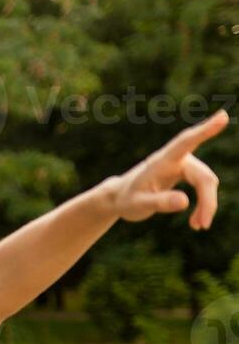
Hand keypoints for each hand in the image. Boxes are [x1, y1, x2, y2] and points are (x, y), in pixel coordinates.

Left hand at [107, 110, 226, 229]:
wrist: (120, 198)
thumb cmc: (126, 200)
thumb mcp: (139, 205)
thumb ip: (159, 202)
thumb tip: (185, 201)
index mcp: (162, 161)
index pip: (186, 142)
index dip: (205, 130)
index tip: (222, 116)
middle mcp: (176, 159)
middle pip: (204, 177)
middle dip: (207, 201)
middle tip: (202, 226)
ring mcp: (183, 165)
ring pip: (207, 183)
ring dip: (206, 205)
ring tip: (198, 227)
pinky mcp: (187, 173)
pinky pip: (204, 187)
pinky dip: (204, 205)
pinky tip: (196, 223)